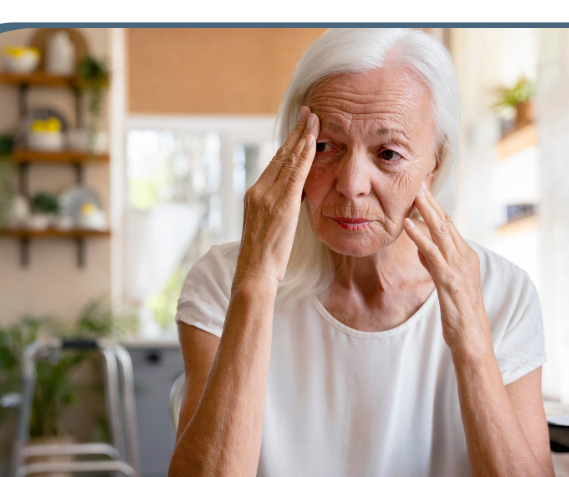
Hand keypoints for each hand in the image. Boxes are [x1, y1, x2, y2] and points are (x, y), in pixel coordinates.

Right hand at [235, 106, 317, 287]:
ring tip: (314, 118)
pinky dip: (304, 155)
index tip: (300, 129)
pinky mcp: (279, 203)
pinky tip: (313, 141)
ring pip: (287, 160)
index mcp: (254, 195)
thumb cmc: (263, 259)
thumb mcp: (269, 228)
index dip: (289, 144)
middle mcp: (258, 190)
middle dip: (296, 132)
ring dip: (303, 137)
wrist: (254, 273)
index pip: (275, 164)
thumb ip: (278, 209)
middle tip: (309, 112)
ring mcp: (266, 196)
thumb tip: (293, 200)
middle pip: (280, 155)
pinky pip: (294, 174)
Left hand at [403, 183, 491, 353]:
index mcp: (465, 256)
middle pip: (446, 223)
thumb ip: (435, 262)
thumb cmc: (459, 312)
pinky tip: (408, 225)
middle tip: (418, 181)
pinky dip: (419, 237)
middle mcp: (465, 257)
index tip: (422, 190)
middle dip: (431, 202)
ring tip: (413, 194)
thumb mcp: (445, 281)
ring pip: (442, 233)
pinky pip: (433, 254)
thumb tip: (421, 246)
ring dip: (426, 212)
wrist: (472, 338)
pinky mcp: (449, 280)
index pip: (448, 226)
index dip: (435, 207)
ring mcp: (459, 267)